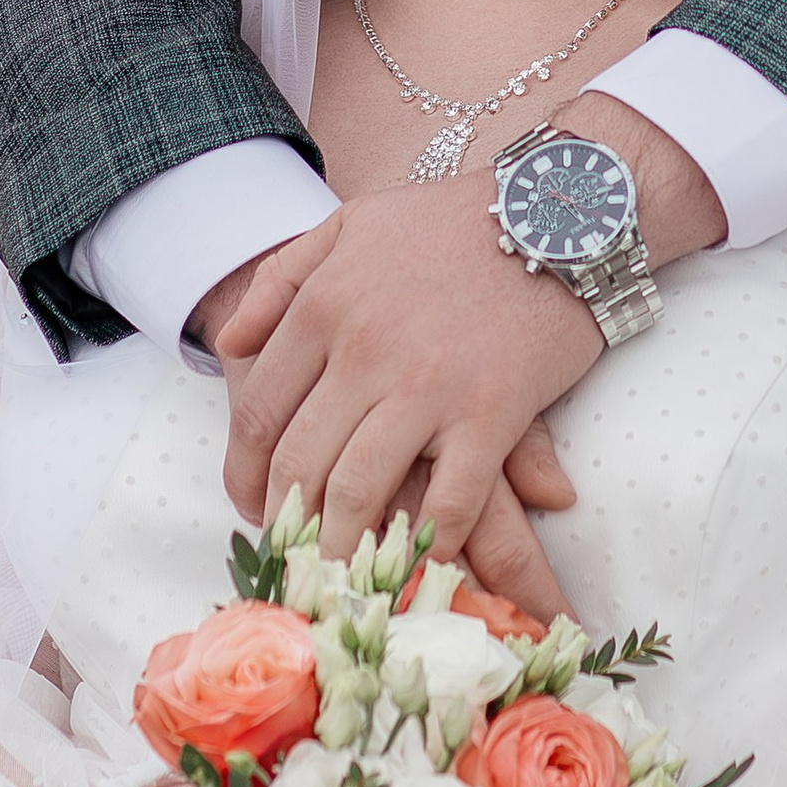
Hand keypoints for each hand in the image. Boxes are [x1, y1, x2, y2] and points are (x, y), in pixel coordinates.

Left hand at [212, 99, 724, 587]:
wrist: (558, 209)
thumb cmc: (451, 220)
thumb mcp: (349, 225)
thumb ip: (282, 279)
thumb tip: (228, 344)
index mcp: (323, 306)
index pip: (259, 412)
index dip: (244, 472)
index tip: (251, 506)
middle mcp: (364, 350)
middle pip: (299, 462)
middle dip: (285, 521)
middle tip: (289, 554)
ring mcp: (428, 385)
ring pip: (359, 492)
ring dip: (341, 548)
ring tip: (339, 577)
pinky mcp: (492, 412)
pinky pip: (449, 502)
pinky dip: (427, 544)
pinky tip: (419, 562)